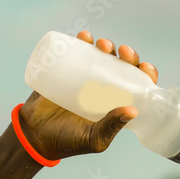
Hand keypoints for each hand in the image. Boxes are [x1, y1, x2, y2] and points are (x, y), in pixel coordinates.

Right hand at [18, 31, 158, 159]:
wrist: (34, 135)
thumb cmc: (69, 142)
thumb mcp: (94, 138)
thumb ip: (111, 126)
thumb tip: (134, 111)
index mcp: (116, 104)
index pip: (137, 86)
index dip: (145, 73)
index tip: (145, 67)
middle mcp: (104, 89)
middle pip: (123, 66)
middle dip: (128, 55)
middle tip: (123, 52)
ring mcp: (85, 79)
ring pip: (102, 56)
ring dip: (107, 46)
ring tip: (102, 44)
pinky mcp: (66, 71)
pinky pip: (77, 52)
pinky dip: (82, 41)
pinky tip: (85, 37)